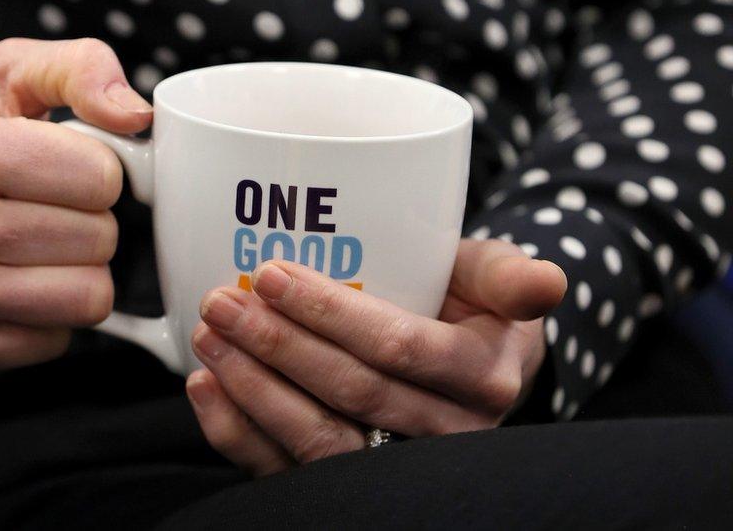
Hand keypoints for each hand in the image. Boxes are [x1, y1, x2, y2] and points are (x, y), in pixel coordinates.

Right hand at [0, 38, 151, 367]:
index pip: (101, 180)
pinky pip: (51, 342)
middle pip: (99, 242)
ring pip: (85, 300)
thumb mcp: (8, 74)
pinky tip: (18, 283)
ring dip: (80, 273)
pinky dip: (50, 316)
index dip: (99, 173)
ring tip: (43, 247)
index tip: (67, 169)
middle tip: (51, 210)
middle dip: (91, 223)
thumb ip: (81, 69)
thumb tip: (137, 117)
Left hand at [186, 239, 565, 474]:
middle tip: (223, 303)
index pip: (397, 349)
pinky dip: (239, 434)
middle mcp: (442, 434)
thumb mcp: (495, 280)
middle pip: (350, 395)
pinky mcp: (348, 481)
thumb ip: (509, 278)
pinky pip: (288, 470)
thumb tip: (546, 283)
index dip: (332, 315)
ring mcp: (392, 463)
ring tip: (209, 339)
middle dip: (279, 348)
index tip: (272, 275)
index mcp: (480, 378)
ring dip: (253, 391)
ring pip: (318, 441)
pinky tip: (208, 387)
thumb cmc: (472, 307)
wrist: (465, 362)